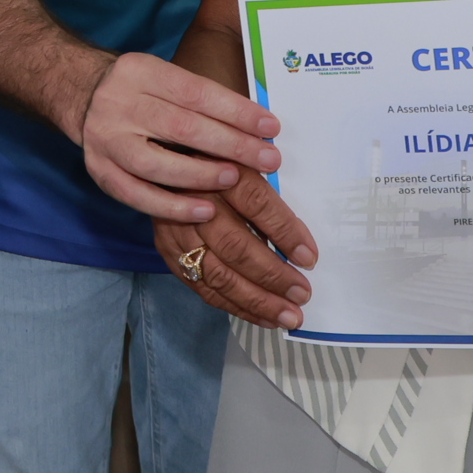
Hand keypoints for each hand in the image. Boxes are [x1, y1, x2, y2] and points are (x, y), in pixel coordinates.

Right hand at [77, 50, 284, 220]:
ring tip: (235, 179)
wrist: (81, 95)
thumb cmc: (142, 91)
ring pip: (157, 164)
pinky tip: (205, 209)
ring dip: (202, 175)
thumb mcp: (165, 76)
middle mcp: (119, 104)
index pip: (195, 92)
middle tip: (268, 159)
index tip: (271, 127)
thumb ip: (203, 98)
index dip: (236, 111)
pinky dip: (173, 205)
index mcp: (140, 72)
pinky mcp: (100, 172)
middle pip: (181, 127)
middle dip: (230, 144)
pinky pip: (138, 195)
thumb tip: (259, 125)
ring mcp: (106, 140)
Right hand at [156, 172, 318, 330]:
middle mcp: (194, 200)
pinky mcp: (167, 248)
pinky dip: (234, 305)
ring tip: (287, 316)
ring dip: (256, 300)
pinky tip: (260, 316)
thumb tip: (300, 242)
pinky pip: (201, 285)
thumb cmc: (215, 157)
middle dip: (273, 276)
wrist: (162, 156)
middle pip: (235, 245)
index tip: (310, 258)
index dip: (285, 233)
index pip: (256, 204)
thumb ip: (268, 196)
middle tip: (302, 295)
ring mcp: (176, 227)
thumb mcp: (243, 160)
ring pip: (217, 272)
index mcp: (218, 168)